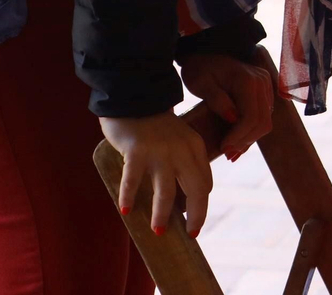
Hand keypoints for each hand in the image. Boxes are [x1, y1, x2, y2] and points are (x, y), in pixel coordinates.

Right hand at [100, 111, 213, 236]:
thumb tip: (182, 197)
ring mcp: (160, 151)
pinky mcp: (137, 151)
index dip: (201, 204)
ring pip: (166, 190)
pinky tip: (126, 210)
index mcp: (195, 147)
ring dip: (162, 213)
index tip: (194, 221)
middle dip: (196, 214)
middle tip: (189, 233)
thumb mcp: (178, 140)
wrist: (135, 97)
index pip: (204, 181)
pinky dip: (129, 196)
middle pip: (195, 188)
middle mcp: (182, 150)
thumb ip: (183, 161)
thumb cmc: (154, 126)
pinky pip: (133, 179)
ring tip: (158, 230)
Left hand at [180, 52, 275, 159]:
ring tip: (232, 152)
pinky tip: (238, 141)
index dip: (238, 136)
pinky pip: (263, 116)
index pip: (251, 116)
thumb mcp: (201, 84)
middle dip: (245, 141)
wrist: (206, 52)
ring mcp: (265, 87)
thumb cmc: (200, 68)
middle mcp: (262, 83)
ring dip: (250, 139)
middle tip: (227, 154)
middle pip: (262, 121)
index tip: (223, 148)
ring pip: (265, 121)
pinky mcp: (263, 92)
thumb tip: (233, 118)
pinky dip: (252, 131)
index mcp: (248, 80)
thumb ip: (217, 100)